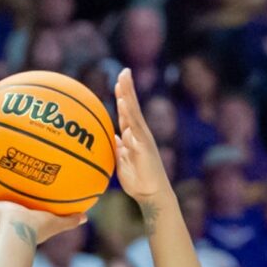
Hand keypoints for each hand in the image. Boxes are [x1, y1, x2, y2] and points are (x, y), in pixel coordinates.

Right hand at [0, 200, 83, 246]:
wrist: (18, 228)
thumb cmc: (37, 228)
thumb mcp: (56, 222)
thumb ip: (69, 220)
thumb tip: (85, 217)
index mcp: (22, 226)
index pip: (21, 220)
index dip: (22, 216)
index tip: (24, 210)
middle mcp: (7, 225)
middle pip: (3, 215)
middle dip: (3, 208)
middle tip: (6, 197)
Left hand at [113, 67, 168, 206]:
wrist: (151, 195)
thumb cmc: (138, 182)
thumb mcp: (123, 163)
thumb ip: (119, 149)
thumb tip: (114, 138)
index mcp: (133, 137)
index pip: (126, 113)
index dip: (123, 97)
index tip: (118, 82)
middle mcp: (139, 133)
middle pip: (131, 106)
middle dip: (127, 88)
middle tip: (123, 72)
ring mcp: (143, 137)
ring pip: (133, 112)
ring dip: (127, 94)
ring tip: (123, 79)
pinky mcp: (144, 144)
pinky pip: (134, 125)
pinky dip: (128, 113)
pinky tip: (122, 102)